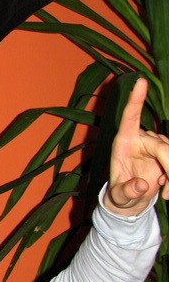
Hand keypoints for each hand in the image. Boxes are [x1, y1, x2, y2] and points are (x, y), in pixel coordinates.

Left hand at [104, 77, 168, 215]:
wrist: (130, 200)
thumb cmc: (120, 195)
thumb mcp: (119, 197)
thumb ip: (127, 192)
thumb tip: (141, 185)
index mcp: (123, 142)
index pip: (130, 116)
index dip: (136, 99)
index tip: (141, 81)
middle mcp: (140, 139)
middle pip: (162, 145)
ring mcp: (156, 145)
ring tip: (166, 195)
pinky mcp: (166, 153)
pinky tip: (167, 190)